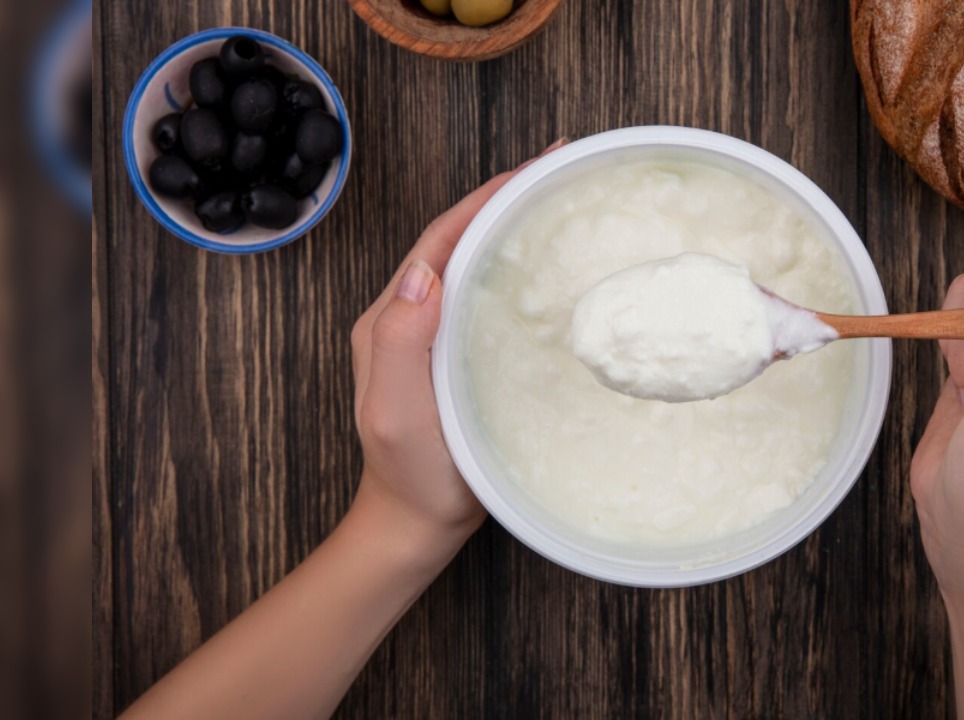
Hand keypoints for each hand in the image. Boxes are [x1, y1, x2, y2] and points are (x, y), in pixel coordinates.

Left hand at [350, 140, 567, 538]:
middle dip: (505, 198)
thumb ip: (399, 340)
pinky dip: (518, 270)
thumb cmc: (411, 473)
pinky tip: (550, 269)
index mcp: (390, 318)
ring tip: (560, 202)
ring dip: (512, 227)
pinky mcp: (460, 355)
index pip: (439, 239)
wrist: (417, 523)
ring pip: (474, 263)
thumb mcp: (396, 409)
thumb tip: (423, 271)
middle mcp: (409, 317)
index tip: (534, 168)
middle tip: (560, 170)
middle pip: (458, 239)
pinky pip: (488, 297)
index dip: (485, 198)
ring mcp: (435, 336)